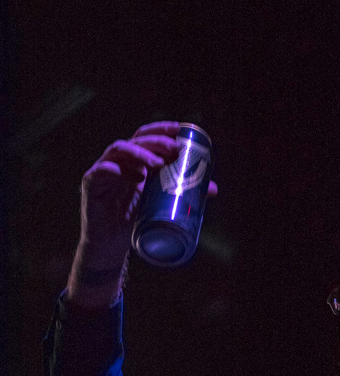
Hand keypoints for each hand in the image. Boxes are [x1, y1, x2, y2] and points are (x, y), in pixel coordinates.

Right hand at [67, 121, 217, 306]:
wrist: (109, 246)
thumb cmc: (134, 221)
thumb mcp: (160, 203)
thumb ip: (182, 193)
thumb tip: (213, 189)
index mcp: (133, 161)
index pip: (145, 137)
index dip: (161, 130)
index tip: (180, 129)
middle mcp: (118, 160)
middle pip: (135, 140)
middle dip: (156, 141)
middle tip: (174, 149)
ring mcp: (103, 170)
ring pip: (119, 150)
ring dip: (140, 154)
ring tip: (159, 164)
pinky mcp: (91, 184)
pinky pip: (103, 170)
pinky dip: (119, 170)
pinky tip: (137, 178)